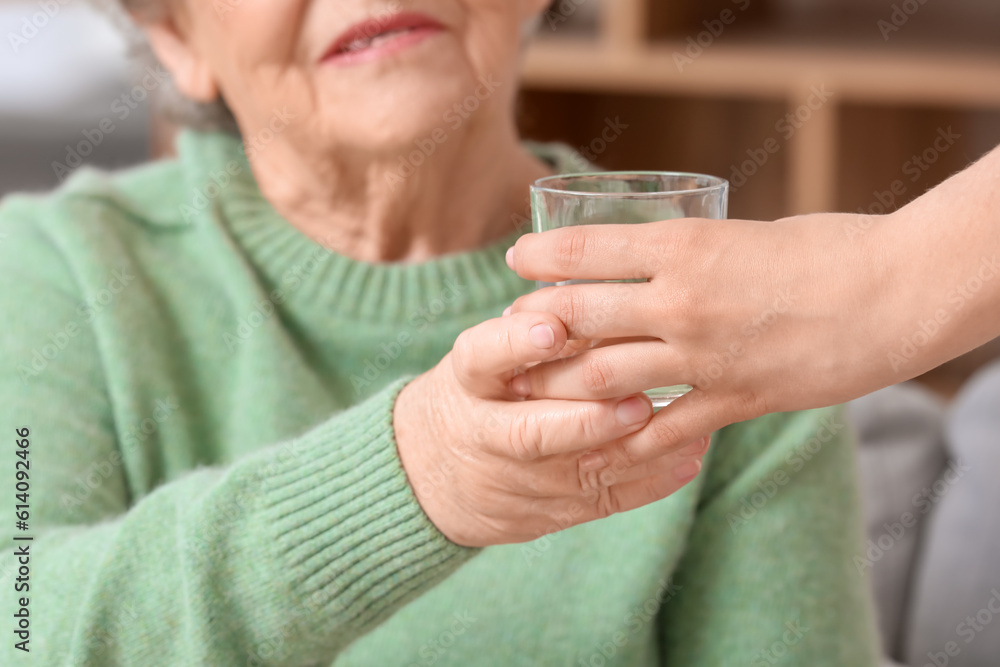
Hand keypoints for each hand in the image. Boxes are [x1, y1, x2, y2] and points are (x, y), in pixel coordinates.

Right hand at [393, 312, 709, 547]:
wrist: (434, 475)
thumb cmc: (477, 394)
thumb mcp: (483, 358)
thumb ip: (530, 332)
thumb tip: (600, 284)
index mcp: (467, 382)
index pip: (480, 357)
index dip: (514, 343)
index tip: (552, 326)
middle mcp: (486, 434)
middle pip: (530, 432)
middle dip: (585, 420)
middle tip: (636, 400)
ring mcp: (518, 480)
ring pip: (578, 472)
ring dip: (635, 450)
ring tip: (687, 426)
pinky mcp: (550, 512)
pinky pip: (604, 500)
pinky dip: (651, 481)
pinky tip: (689, 455)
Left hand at [506, 213, 906, 454]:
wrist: (895, 294)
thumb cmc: (827, 248)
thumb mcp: (746, 232)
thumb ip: (695, 252)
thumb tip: (656, 262)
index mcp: (683, 247)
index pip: (587, 249)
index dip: (541, 255)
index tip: (517, 260)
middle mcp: (681, 302)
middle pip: (580, 317)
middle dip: (536, 325)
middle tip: (513, 331)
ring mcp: (703, 356)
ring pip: (606, 377)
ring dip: (565, 385)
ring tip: (538, 389)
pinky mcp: (733, 398)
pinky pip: (664, 428)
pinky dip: (629, 439)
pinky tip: (605, 445)